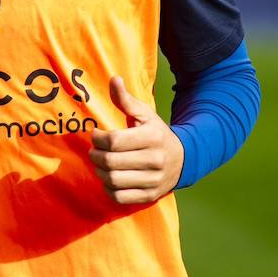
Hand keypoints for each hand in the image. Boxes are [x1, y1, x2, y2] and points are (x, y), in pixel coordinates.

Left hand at [88, 77, 183, 204]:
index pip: (113, 141)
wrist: (183, 159)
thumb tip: (114, 79)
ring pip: (113, 180)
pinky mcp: (150, 196)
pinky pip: (119, 197)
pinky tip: (109, 178)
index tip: (96, 135)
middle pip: (110, 162)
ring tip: (100, 163)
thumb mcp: (145, 114)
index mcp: (152, 137)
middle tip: (94, 150)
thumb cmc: (156, 133)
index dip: (98, 138)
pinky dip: (108, 188)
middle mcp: (155, 160)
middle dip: (95, 155)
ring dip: (99, 171)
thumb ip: (126, 100)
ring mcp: (153, 180)